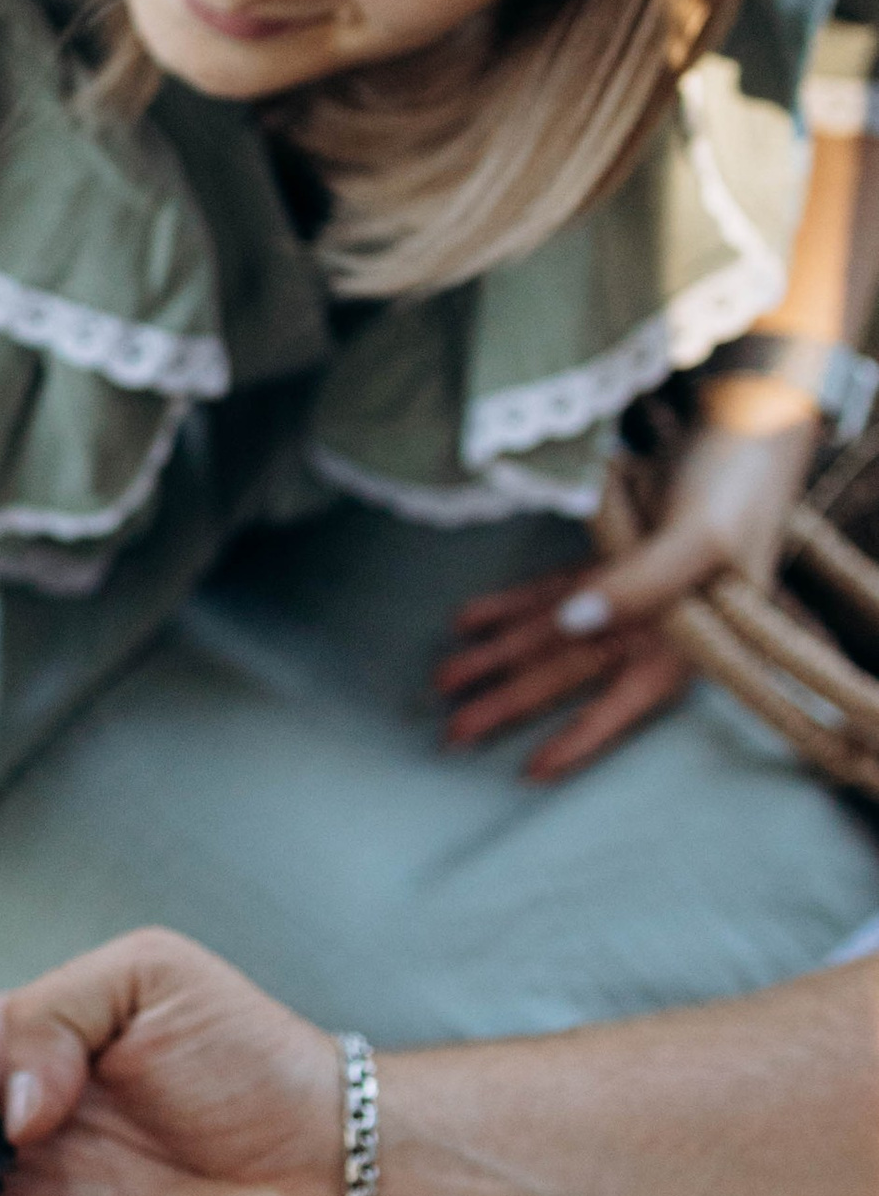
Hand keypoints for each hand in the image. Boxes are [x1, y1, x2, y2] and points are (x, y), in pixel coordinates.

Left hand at [435, 405, 817, 781]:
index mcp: (690, 633)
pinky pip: (554, 588)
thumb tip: (573, 624)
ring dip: (498, 654)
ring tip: (445, 679)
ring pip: (554, 631)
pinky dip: (512, 605)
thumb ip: (644, 583)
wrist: (751, 423)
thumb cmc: (738, 487)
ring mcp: (630, 591)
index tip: (532, 772)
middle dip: (512, 698)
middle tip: (452, 734)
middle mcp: (656, 622)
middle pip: (573, 667)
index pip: (627, 699)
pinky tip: (469, 622)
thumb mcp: (701, 537)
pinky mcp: (612, 558)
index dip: (581, 738)